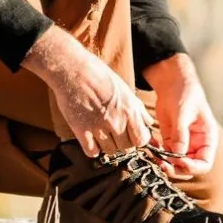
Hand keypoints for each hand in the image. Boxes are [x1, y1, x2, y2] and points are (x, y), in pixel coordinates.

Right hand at [22, 27, 149, 157]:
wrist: (73, 70)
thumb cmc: (99, 75)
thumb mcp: (125, 89)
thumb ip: (138, 109)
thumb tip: (148, 123)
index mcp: (129, 110)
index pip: (141, 140)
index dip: (138, 139)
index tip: (132, 134)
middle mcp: (116, 121)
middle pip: (126, 148)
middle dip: (123, 142)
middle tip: (116, 132)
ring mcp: (98, 127)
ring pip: (110, 151)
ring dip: (108, 146)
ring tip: (103, 134)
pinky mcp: (81, 130)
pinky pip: (92, 152)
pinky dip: (93, 149)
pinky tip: (92, 140)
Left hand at [143, 54, 216, 178]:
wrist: (172, 82)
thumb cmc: (184, 93)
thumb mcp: (182, 113)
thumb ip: (180, 135)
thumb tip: (177, 156)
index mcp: (207, 138)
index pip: (205, 162)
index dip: (193, 167)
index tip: (180, 162)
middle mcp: (197, 144)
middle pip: (190, 168)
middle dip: (177, 169)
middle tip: (163, 164)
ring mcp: (183, 144)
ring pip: (177, 164)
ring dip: (167, 165)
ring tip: (156, 159)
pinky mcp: (171, 140)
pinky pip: (166, 155)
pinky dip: (159, 156)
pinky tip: (152, 150)